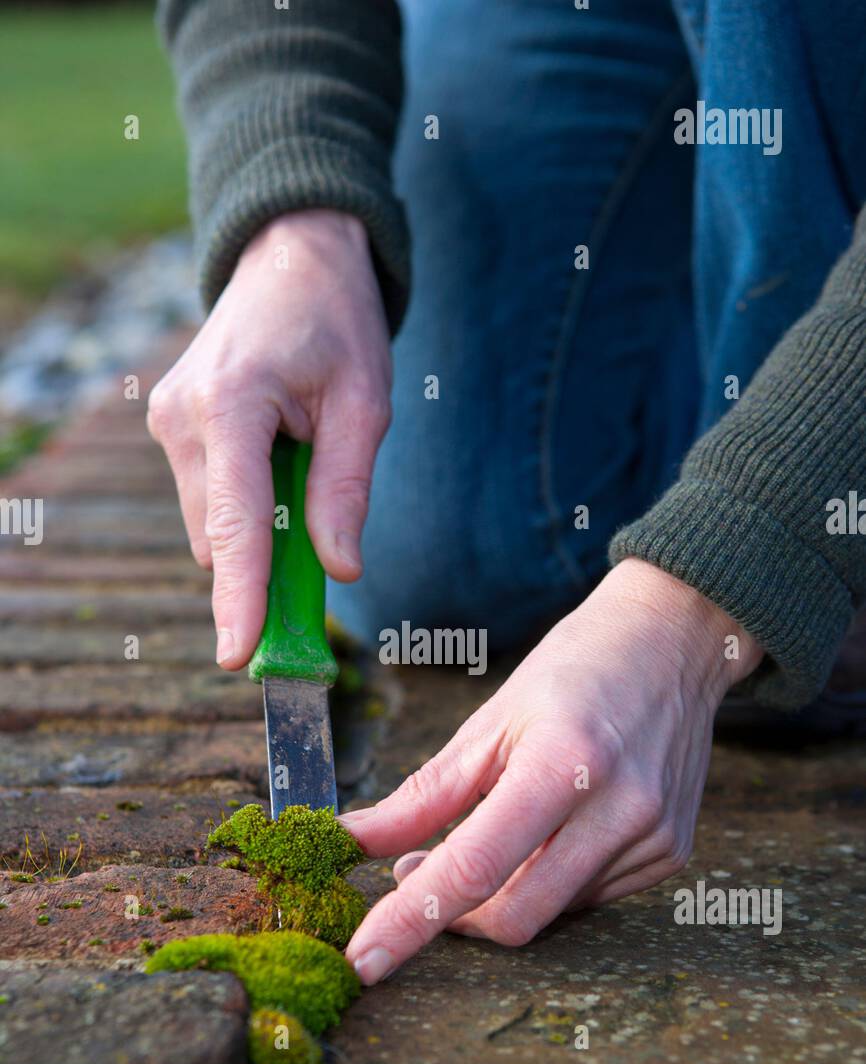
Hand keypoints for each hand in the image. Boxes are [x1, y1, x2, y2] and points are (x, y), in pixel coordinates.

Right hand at [147, 209, 391, 666]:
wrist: (292, 256)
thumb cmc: (336, 323)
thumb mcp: (366, 403)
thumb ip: (346, 489)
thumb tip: (340, 569)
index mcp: (231, 403)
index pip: (234, 522)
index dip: (240, 596)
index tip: (236, 656)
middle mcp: (183, 417)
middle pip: (220, 537)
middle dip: (266, 566)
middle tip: (326, 553)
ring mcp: (168, 422)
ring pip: (211, 526)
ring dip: (257, 530)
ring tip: (304, 464)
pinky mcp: (170, 427)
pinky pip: (208, 500)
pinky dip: (245, 508)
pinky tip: (278, 459)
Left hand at [342, 558, 763, 983]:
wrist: (674, 641)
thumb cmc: (573, 671)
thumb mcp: (489, 723)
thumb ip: (421, 796)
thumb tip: (350, 842)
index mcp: (563, 764)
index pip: (474, 868)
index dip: (412, 921)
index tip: (364, 961)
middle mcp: (618, 809)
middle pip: (515, 916)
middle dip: (455, 916)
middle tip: (417, 872)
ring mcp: (653, 836)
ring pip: (551, 911)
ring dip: (505, 890)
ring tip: (495, 827)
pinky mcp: (671, 853)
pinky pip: (590, 897)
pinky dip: (552, 878)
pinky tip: (557, 826)